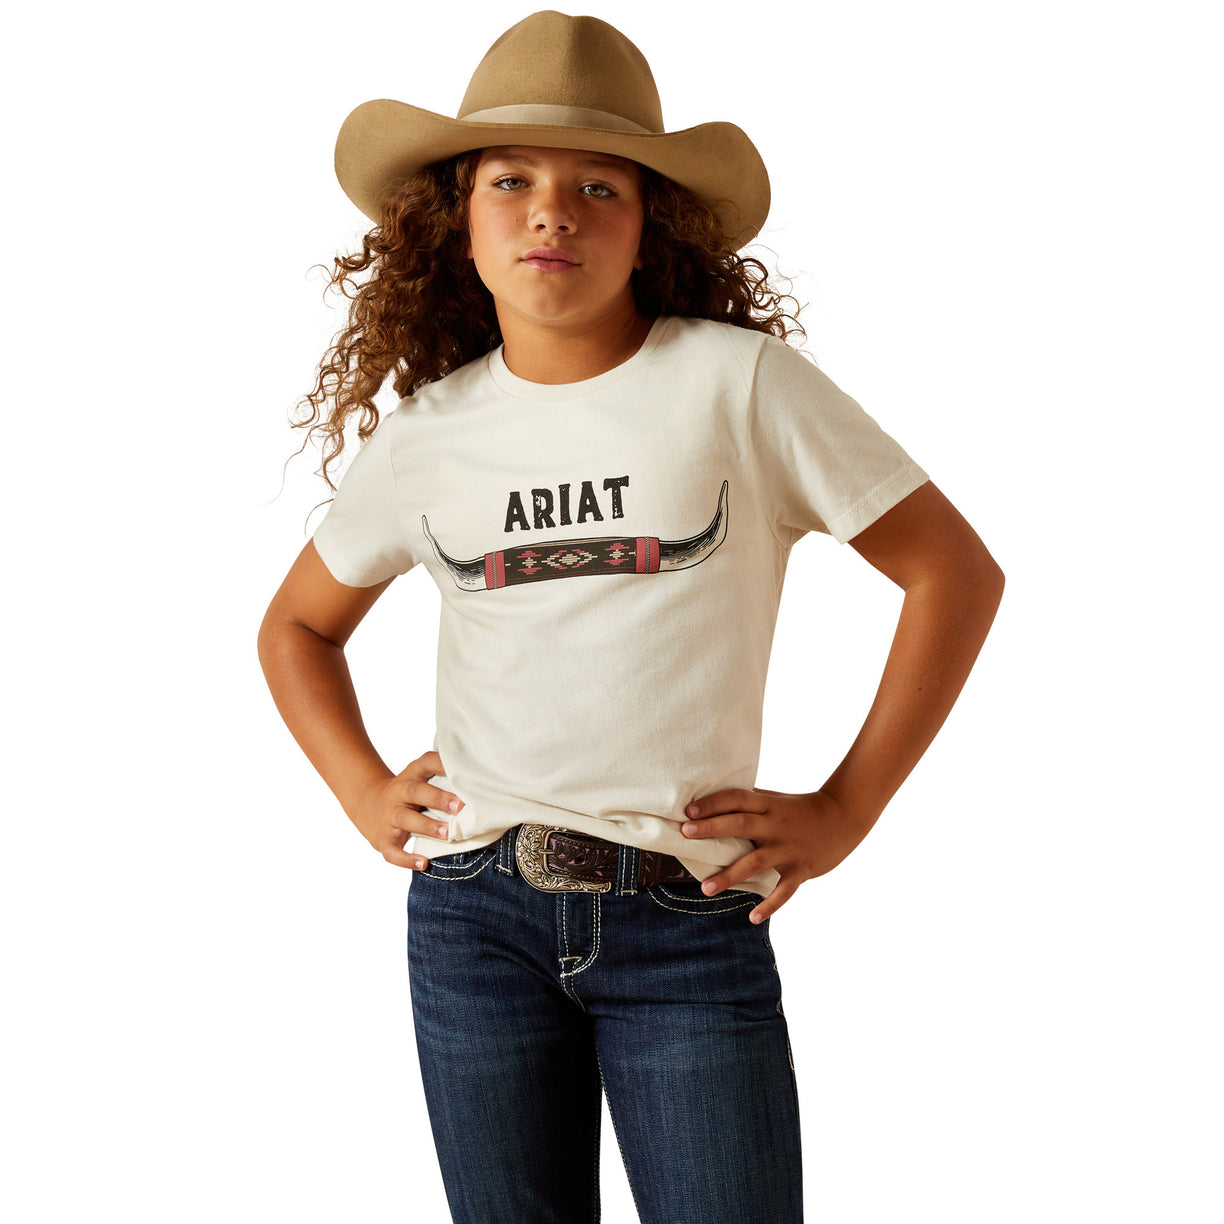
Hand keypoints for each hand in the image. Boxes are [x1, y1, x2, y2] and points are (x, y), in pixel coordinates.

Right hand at [349, 751, 463, 869]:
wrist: (367, 804)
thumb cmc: (408, 793)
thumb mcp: (419, 779)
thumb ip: (443, 779)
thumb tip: (483, 783)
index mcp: (412, 776)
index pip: (426, 763)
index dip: (441, 764)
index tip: (461, 769)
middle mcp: (399, 793)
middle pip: (416, 791)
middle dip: (438, 798)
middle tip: (460, 807)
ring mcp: (389, 816)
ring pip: (406, 819)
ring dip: (427, 826)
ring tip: (448, 834)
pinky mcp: (383, 839)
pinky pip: (393, 851)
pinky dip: (407, 860)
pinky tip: (423, 863)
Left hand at [680, 788, 868, 922]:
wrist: (843, 817)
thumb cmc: (800, 808)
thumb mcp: (776, 800)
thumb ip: (750, 803)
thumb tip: (713, 803)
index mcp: (768, 805)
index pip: (736, 799)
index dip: (712, 803)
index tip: (688, 811)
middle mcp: (776, 825)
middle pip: (740, 824)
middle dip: (712, 829)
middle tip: (685, 834)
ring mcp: (788, 849)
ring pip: (755, 862)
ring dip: (730, 875)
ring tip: (706, 889)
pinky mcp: (801, 870)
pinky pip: (784, 891)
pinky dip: (769, 905)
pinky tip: (752, 917)